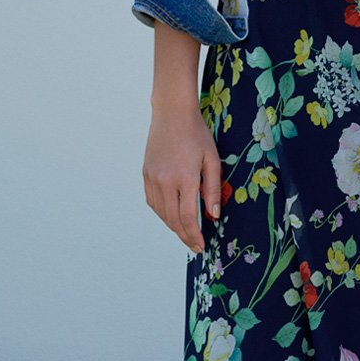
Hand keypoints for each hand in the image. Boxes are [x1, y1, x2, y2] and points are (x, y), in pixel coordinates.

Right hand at [142, 100, 222, 253]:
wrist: (172, 114)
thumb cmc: (197, 135)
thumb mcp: (212, 160)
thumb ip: (212, 189)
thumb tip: (214, 216)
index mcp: (184, 178)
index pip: (188, 217)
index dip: (194, 235)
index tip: (201, 246)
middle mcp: (165, 181)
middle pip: (173, 219)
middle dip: (185, 236)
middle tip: (195, 246)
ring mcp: (152, 178)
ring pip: (161, 213)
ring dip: (173, 227)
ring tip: (186, 234)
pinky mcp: (146, 174)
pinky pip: (152, 202)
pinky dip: (162, 213)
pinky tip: (172, 216)